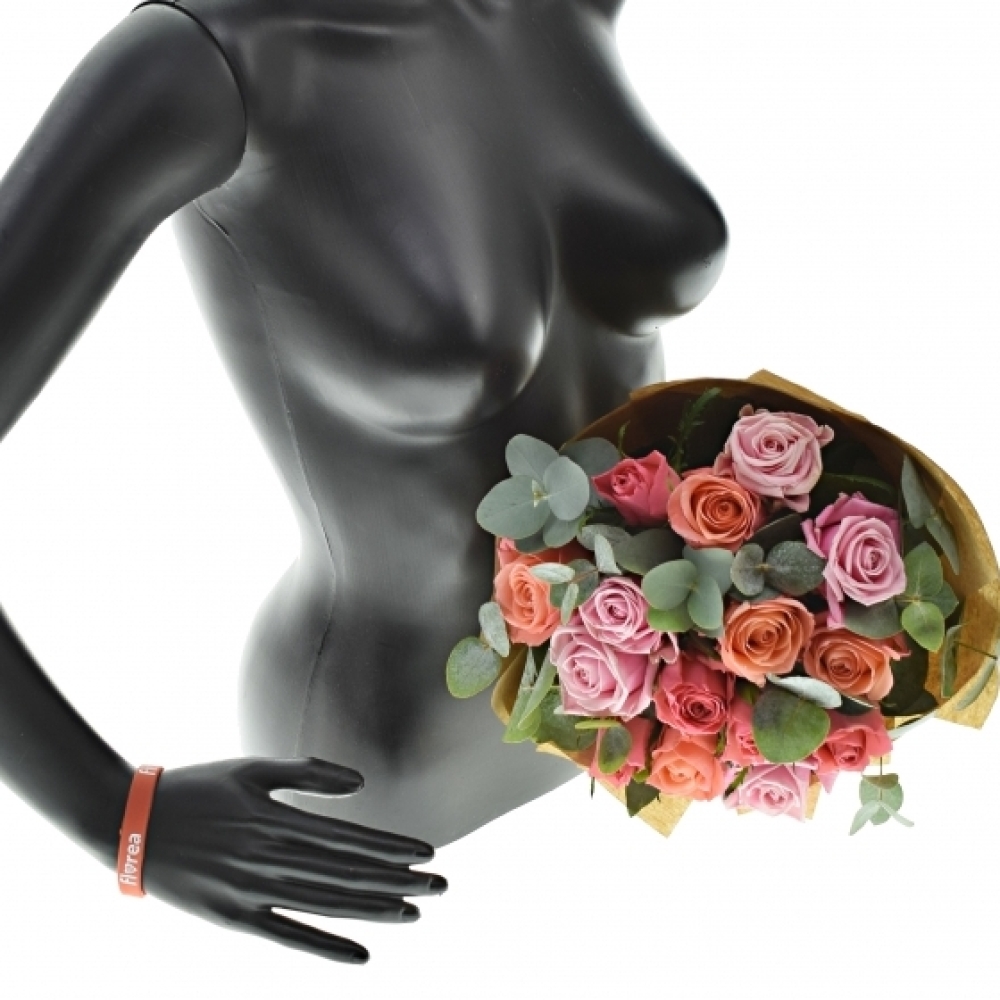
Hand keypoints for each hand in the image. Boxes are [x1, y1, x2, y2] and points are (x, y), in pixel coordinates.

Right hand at [141, 757, 446, 963]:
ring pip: (327, 906)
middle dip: (399, 880)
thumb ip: (308, 773)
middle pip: (348, 875)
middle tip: (441, 886)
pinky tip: (361, 955)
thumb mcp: (252, 768)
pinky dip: (326, 947)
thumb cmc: (197, 787)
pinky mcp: (234, 919)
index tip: (428, 853)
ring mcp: (252, 892)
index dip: (392, 848)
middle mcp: (271, 859)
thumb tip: (361, 785)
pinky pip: (287, 937)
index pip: (350, 839)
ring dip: (374, 910)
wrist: (131, 825)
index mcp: (277, 819)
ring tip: (414, 911)